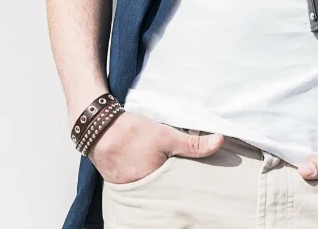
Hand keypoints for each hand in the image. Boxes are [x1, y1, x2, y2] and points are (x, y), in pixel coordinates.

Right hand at [87, 112, 223, 184]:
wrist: (98, 127)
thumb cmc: (133, 131)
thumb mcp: (167, 135)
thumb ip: (193, 144)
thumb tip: (219, 141)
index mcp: (156, 182)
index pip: (178, 185)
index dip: (186, 177)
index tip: (195, 173)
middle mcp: (142, 190)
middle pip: (164, 185)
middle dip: (172, 177)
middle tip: (174, 162)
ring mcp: (128, 187)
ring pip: (150, 182)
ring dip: (156, 174)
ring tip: (157, 161)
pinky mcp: (118, 181)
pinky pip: (136, 180)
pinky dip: (141, 172)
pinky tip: (143, 161)